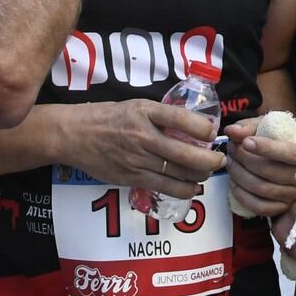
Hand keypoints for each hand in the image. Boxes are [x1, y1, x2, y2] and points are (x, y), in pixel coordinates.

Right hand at [59, 99, 223, 199]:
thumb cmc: (108, 117)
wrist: (75, 135)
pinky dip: (184, 189)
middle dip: (210, 160)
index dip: (203, 128)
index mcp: (144, 112)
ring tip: (208, 172)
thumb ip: (162, 115)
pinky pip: (164, 187)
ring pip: (178, 174)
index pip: (180, 118)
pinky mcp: (132, 177)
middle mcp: (142, 136)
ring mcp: (137, 159)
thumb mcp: (136, 106)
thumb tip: (194, 125)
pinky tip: (193, 187)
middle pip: (185, 153)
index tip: (213, 132)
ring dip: (200, 175)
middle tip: (220, 160)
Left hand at [222, 118, 295, 217]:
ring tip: (230, 161)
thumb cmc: (275, 139)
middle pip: (271, 172)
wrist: (281, 158)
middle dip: (245, 159)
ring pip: (262, 189)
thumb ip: (249, 126)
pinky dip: (241, 194)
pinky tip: (233, 181)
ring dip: (239, 174)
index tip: (246, 142)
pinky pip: (259, 206)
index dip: (267, 148)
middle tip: (231, 148)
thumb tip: (232, 131)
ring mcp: (293, 195)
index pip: (290, 153)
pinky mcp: (281, 208)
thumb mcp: (266, 126)